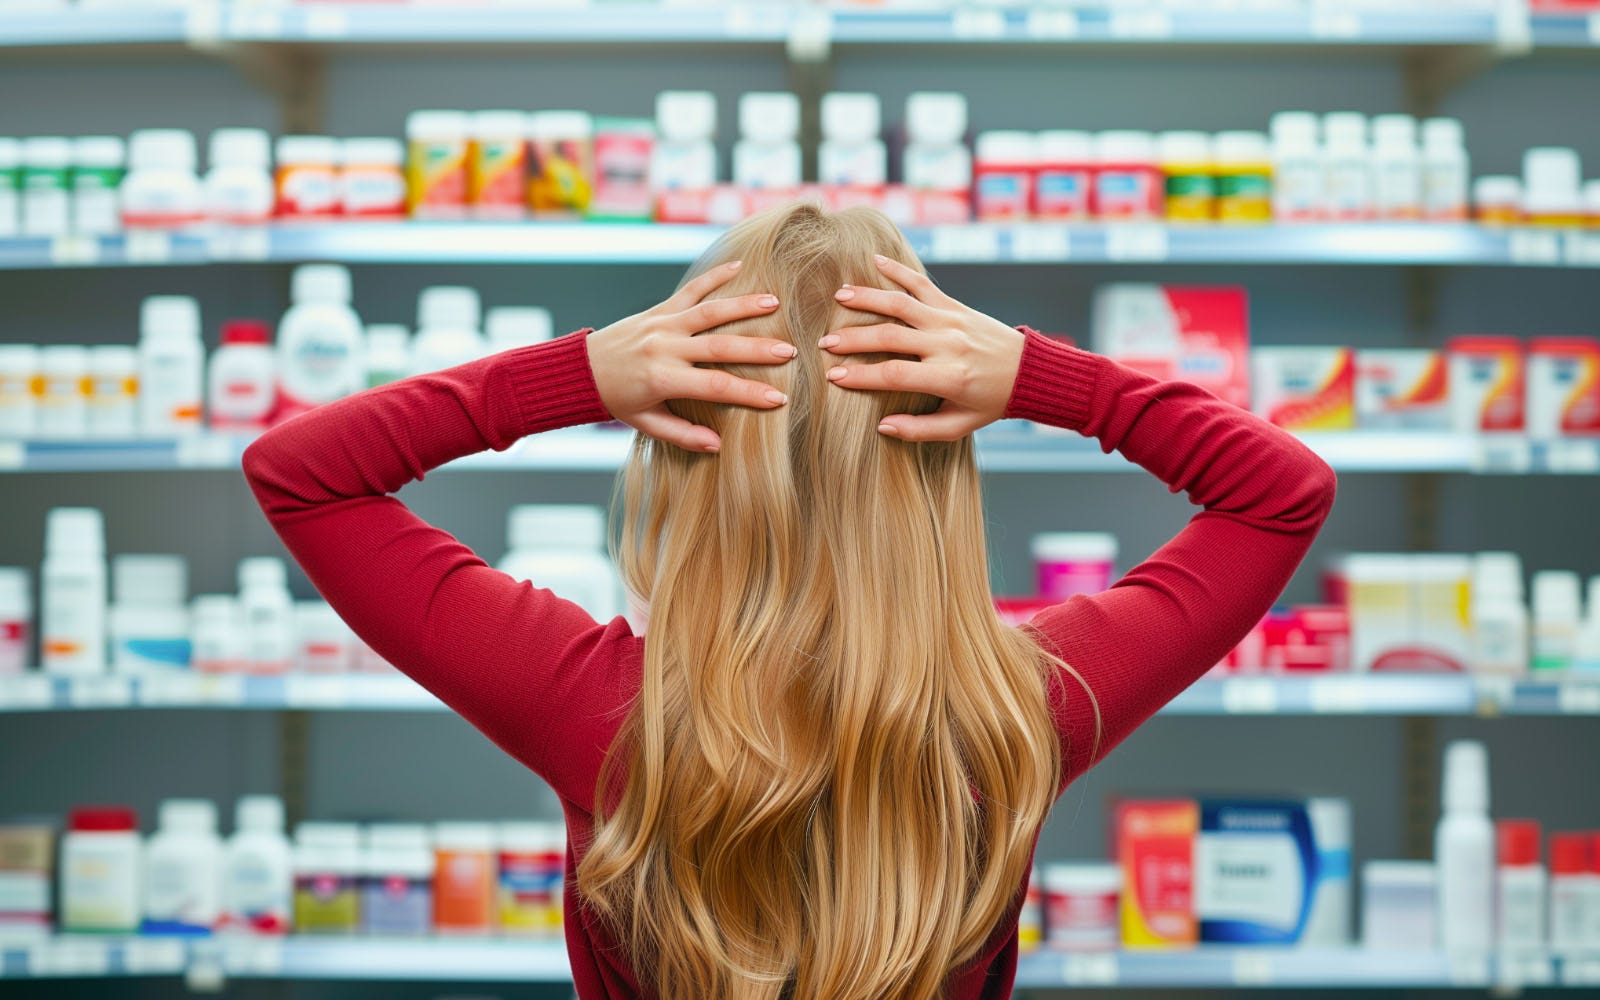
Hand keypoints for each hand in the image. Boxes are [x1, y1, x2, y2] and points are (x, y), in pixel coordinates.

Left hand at [587, 259, 795, 452]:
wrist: (580, 370)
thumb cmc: (617, 401)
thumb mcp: (646, 423)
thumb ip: (682, 434)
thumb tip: (717, 445)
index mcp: (664, 379)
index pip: (716, 386)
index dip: (749, 393)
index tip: (779, 399)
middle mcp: (665, 347)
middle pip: (720, 347)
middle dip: (757, 350)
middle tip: (790, 352)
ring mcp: (663, 324)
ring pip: (709, 311)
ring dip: (743, 305)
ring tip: (774, 304)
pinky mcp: (659, 309)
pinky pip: (690, 290)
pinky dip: (714, 276)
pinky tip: (740, 266)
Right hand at [820, 254, 1024, 441]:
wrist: (1029, 371)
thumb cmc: (990, 403)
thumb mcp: (959, 426)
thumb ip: (920, 430)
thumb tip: (881, 426)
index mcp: (948, 377)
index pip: (894, 374)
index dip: (860, 376)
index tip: (833, 377)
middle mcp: (948, 344)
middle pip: (890, 336)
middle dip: (853, 339)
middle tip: (825, 343)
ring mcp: (950, 320)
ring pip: (902, 303)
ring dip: (867, 298)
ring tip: (838, 298)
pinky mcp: (954, 305)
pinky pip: (923, 284)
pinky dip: (898, 270)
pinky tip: (874, 260)